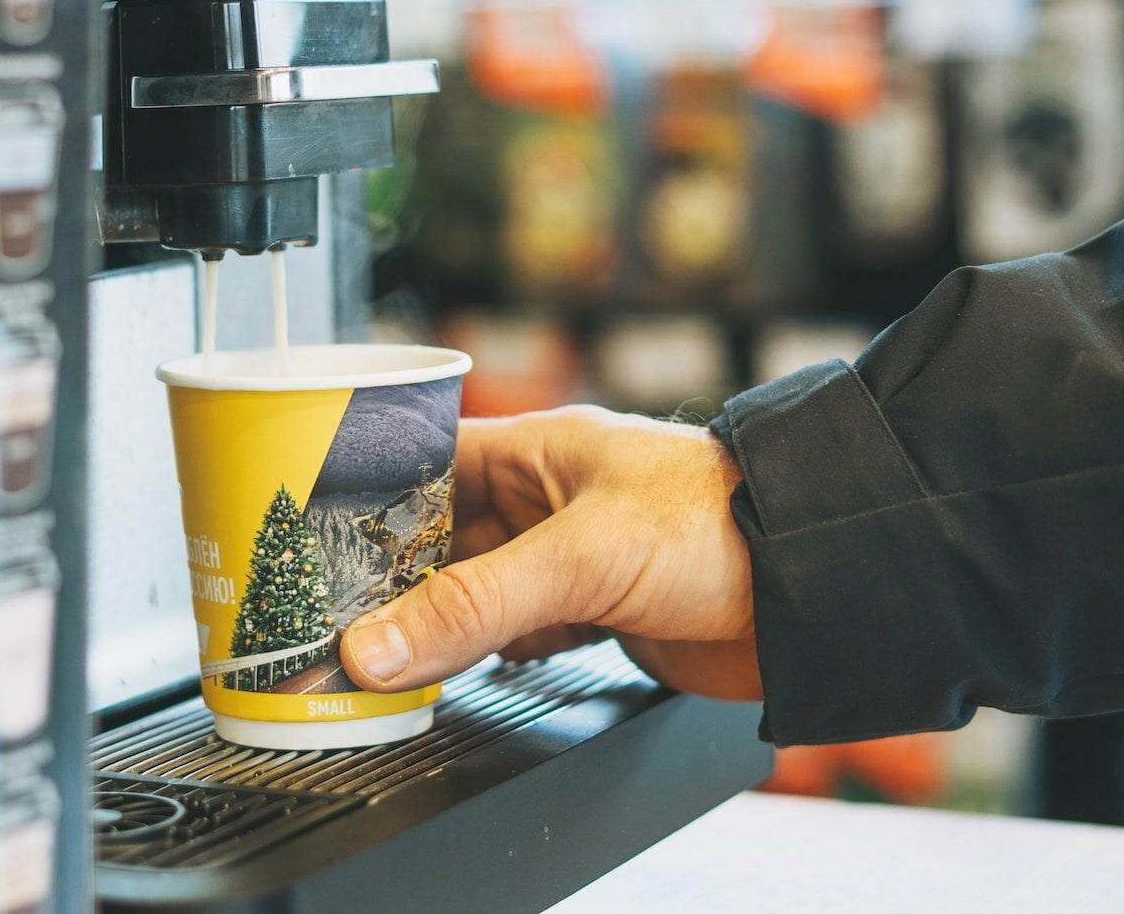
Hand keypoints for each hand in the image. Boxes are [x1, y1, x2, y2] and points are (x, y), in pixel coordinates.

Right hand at [340, 406, 761, 701]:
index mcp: (539, 452)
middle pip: (442, 540)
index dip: (365, 499)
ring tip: (377, 656)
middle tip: (328, 619)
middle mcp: (549, 502)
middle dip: (391, 580)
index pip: (424, 465)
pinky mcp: (600, 613)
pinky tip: (458, 672)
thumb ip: (476, 604)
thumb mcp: (580, 554)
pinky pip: (518, 633)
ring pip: (477, 593)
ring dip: (437, 625)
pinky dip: (486, 654)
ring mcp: (573, 560)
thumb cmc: (721, 522)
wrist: (816, 587)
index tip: (308, 542)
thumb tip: (375, 646)